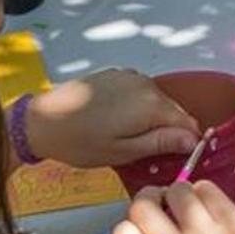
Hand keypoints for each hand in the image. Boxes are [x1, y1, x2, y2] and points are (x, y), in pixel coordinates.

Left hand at [24, 68, 200, 167]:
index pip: (188, 124)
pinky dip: (138, 106)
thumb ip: (161, 143)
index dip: (186, 143)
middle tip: (147, 152)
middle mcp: (146, 85)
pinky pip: (141, 92)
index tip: (175, 158)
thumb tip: (192, 139)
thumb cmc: (80, 142)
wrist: (42, 121)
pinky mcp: (117, 75)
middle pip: (174, 111)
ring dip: (153, 119)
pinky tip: (118, 120)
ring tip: (128, 137)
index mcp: (152, 106)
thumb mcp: (124, 151)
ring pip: (158, 101)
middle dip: (169, 131)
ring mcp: (131, 77)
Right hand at [113, 183, 234, 233]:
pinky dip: (207, 192)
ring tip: (196, 207)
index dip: (129, 225)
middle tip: (166, 203)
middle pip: (142, 206)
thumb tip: (149, 213)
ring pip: (178, 190)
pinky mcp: (232, 222)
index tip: (144, 224)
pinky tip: (215, 208)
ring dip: (184, 193)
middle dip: (151, 196)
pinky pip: (207, 188)